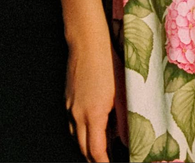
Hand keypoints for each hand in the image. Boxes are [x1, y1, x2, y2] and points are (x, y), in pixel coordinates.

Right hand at [65, 34, 116, 162]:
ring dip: (87, 145)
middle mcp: (78, 114)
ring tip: (102, 145)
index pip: (96, 151)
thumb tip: (126, 138)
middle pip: (83, 148)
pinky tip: (94, 124)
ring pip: (76, 136)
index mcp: (93, 114)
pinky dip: (82, 130)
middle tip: (106, 160)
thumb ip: (124, 118)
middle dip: (94, 158)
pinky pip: (73, 123)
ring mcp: (70, 106)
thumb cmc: (108, 62)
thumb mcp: (122, 91)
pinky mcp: (68, 99)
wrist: (87, 42)